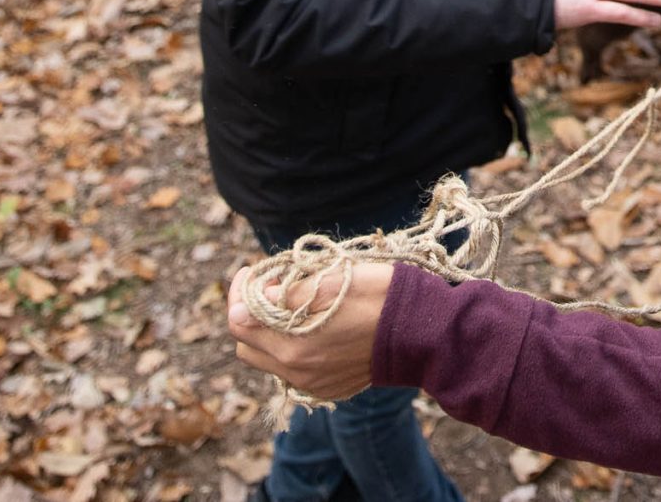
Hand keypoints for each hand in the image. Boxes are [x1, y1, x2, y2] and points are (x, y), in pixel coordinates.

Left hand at [230, 260, 390, 404]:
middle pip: (249, 345)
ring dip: (271, 333)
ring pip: (269, 360)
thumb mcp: (328, 282)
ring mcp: (314, 384)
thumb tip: (240, 307)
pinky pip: (295, 371)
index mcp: (292, 347)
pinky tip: (316, 328)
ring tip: (294, 307)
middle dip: (252, 314)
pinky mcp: (329, 389)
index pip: (238, 323)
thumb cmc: (378, 296)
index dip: (241, 292)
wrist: (422, 331)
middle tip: (274, 287)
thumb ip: (280, 298)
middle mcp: (297, 373)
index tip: (254, 271)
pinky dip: (294, 349)